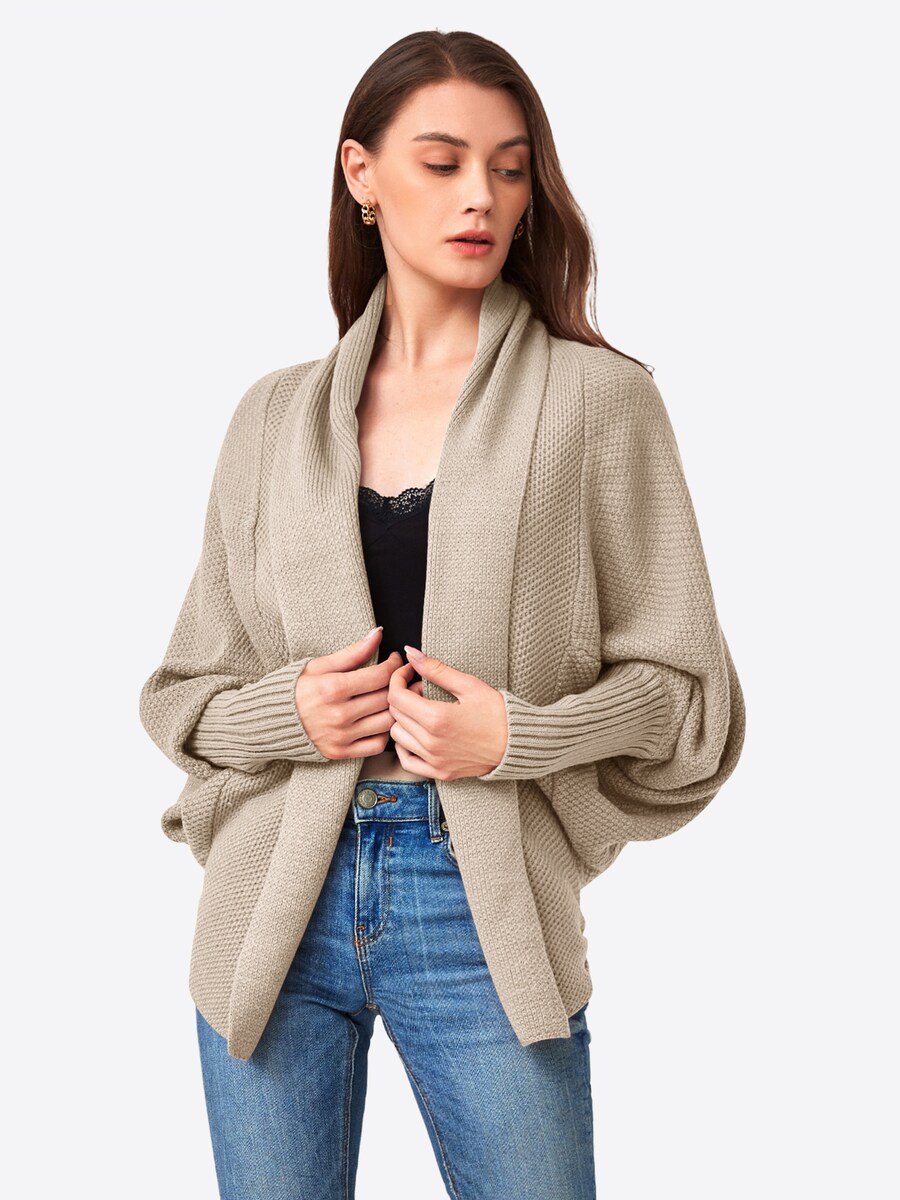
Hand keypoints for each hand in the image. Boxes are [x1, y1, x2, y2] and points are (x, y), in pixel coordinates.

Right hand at [294, 627, 408, 759]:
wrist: (270, 720)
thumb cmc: (297, 689)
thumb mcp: (320, 665)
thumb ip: (353, 652)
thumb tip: (378, 634)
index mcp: (333, 688)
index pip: (380, 675)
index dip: (394, 665)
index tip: (394, 660)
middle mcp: (339, 715)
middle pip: (387, 698)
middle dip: (400, 684)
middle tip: (402, 676)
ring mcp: (341, 736)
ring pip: (387, 722)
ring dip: (395, 708)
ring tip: (394, 697)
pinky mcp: (341, 752)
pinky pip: (377, 745)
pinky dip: (385, 732)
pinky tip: (380, 719)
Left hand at [386, 645, 508, 779]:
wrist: (518, 743)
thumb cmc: (498, 713)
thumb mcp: (468, 685)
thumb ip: (436, 669)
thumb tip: (410, 653)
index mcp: (437, 719)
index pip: (396, 696)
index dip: (397, 679)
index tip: (407, 672)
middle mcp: (431, 743)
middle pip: (395, 714)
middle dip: (402, 696)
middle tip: (421, 689)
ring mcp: (434, 760)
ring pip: (397, 737)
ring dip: (403, 719)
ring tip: (423, 710)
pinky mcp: (439, 772)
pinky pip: (406, 761)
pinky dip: (404, 746)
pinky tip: (417, 734)